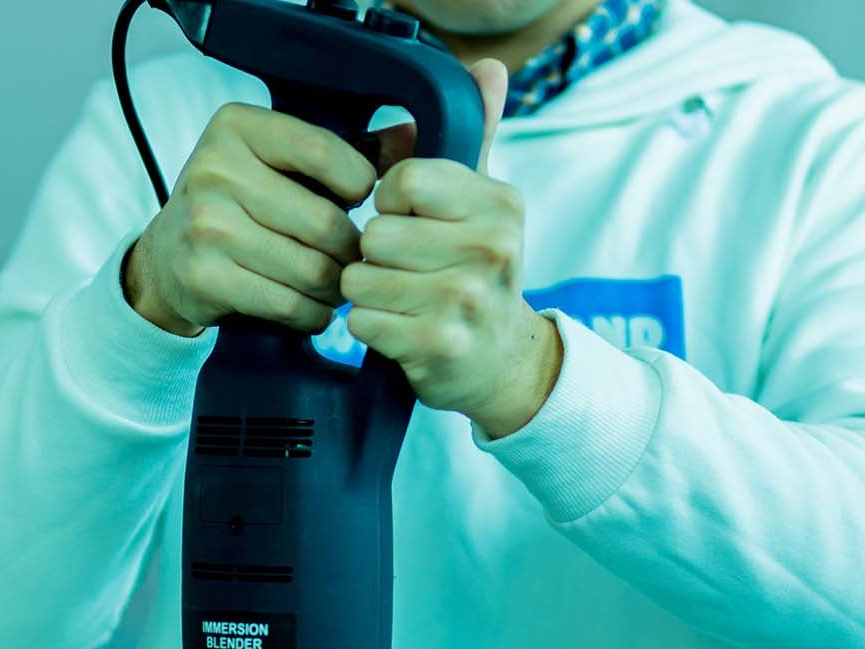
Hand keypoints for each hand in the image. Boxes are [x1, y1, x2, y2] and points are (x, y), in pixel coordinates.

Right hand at [123, 103, 376, 337]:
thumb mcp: (269, 161)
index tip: (358, 202)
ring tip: (336, 288)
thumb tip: (410, 137)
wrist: (166, 259)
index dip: (358, 184)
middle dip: (350, 251)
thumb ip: (333, 152)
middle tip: (353, 261)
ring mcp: (208, 226)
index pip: (322, 151)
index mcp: (237, 128)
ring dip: (335, 289)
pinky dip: (312, 314)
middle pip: (323, 222)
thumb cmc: (235, 206)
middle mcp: (216, 170)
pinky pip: (287, 304)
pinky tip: (313, 309)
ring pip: (310, 269)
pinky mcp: (207, 276)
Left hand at [341, 61, 562, 438]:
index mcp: (500, 206)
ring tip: (399, 300)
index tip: (409, 222)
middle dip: (375, 255)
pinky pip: (362, 322)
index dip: (390, 203)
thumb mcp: (483, 208)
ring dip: (367, 293)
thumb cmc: (478, 276)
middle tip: (404, 271)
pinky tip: (397, 331)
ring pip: (362, 279)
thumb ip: (476, 138)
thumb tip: (490, 69)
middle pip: (376, 233)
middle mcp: (491, 251)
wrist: (502, 362)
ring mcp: (465, 302)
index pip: (405, 180)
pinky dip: (368, 328)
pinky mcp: (437, 346)